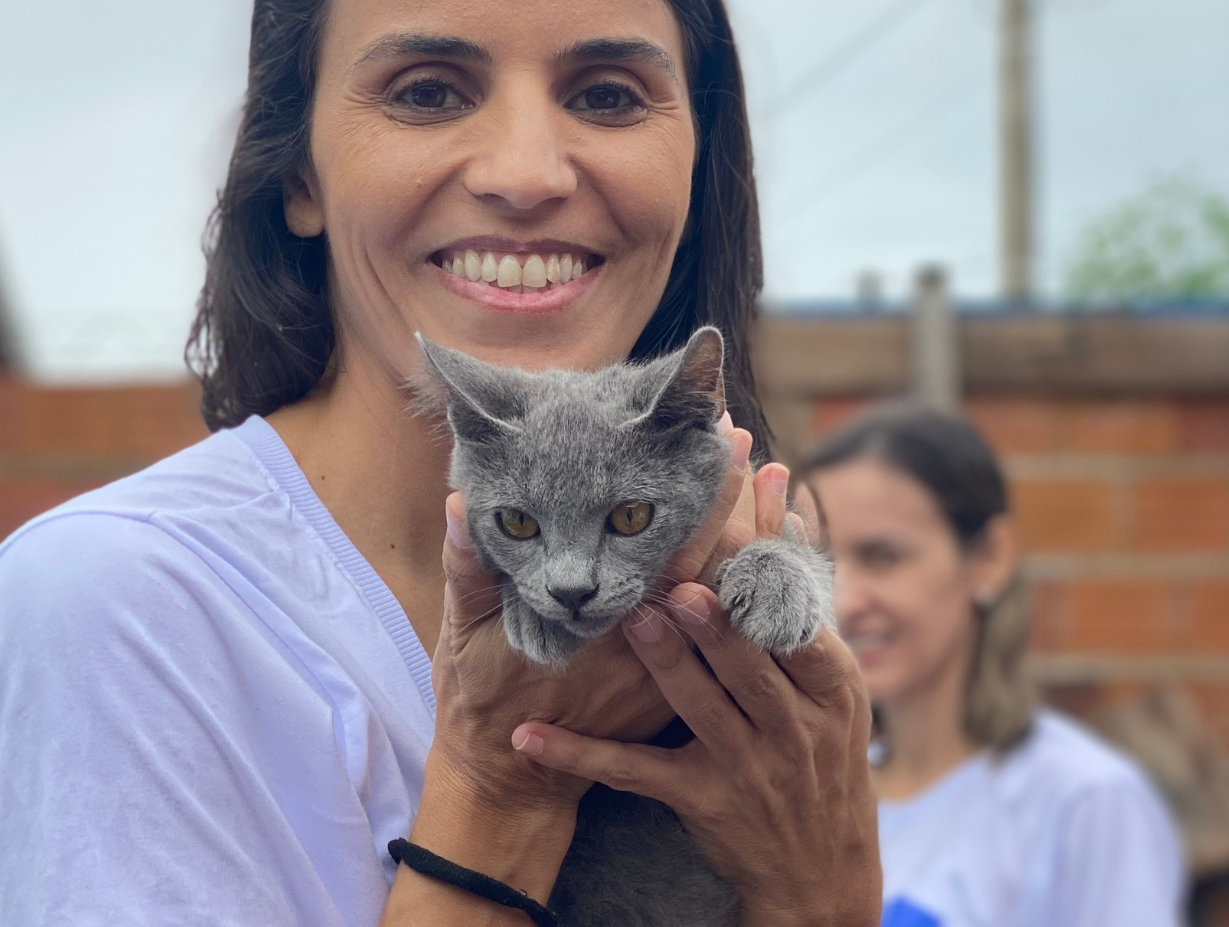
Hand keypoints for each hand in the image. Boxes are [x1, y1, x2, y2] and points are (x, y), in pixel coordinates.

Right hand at [383, 425, 755, 919]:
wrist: (509, 787)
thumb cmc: (480, 706)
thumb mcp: (461, 637)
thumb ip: (466, 570)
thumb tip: (459, 506)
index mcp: (606, 630)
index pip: (673, 556)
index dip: (703, 501)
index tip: (722, 445)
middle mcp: (648, 650)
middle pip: (714, 572)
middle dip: (734, 504)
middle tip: (741, 440)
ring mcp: (666, 673)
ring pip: (729, 603)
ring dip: (752, 539)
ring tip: (769, 473)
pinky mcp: (672, 690)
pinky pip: (727, 637)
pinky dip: (750, 587)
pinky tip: (768, 543)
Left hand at [510, 470, 880, 926]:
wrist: (819, 870)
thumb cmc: (822, 755)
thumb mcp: (833, 690)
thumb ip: (801, 604)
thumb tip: (780, 510)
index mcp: (831, 687)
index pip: (796, 626)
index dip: (764, 584)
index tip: (734, 537)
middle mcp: (793, 726)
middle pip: (751, 664)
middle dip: (718, 625)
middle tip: (680, 585)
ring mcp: (747, 765)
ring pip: (700, 707)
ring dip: (665, 665)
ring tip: (631, 621)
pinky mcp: (701, 799)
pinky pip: (633, 772)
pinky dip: (580, 755)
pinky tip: (530, 735)